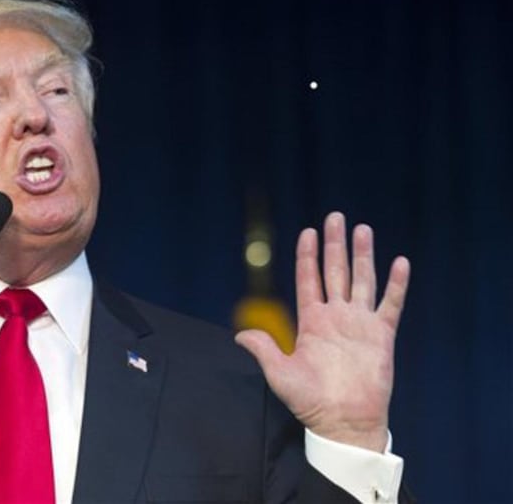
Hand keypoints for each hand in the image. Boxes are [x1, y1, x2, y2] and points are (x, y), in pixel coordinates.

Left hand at [235, 212, 409, 451]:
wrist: (343, 422)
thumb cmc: (310, 401)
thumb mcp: (279, 373)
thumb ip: (263, 349)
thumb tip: (239, 335)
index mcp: (312, 322)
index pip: (309, 279)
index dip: (308, 255)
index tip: (308, 232)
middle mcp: (336, 317)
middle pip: (335, 271)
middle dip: (335, 244)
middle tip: (336, 217)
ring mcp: (359, 324)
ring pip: (362, 280)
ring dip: (363, 255)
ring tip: (362, 229)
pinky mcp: (381, 336)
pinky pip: (390, 304)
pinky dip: (396, 284)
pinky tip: (400, 262)